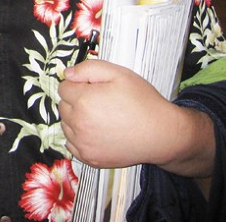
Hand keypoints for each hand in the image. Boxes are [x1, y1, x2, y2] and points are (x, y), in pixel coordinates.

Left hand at [58, 60, 214, 176]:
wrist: (162, 134)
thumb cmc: (142, 102)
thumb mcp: (118, 73)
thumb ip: (88, 68)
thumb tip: (67, 73)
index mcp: (83, 100)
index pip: (63, 87)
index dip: (78, 84)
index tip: (92, 87)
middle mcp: (79, 123)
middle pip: (63, 106)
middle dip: (75, 100)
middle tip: (98, 101)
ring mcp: (83, 143)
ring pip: (66, 125)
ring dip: (76, 119)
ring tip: (100, 117)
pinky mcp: (89, 158)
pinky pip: (71, 144)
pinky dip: (79, 137)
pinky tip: (96, 132)